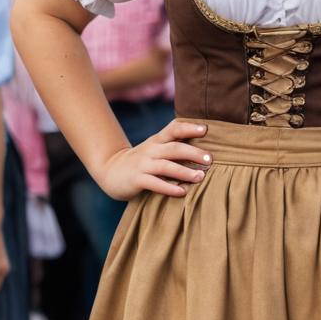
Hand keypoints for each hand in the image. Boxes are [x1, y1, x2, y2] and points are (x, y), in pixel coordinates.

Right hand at [97, 119, 211, 199]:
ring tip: (200, 177)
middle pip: (174, 148)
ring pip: (166, 166)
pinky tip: (182, 192)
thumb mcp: (156, 149)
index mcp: (157, 140)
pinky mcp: (136, 179)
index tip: (206, 129)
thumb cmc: (143, 161)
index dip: (189, 127)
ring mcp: (143, 164)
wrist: (111, 171)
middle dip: (193, 153)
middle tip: (210, 159)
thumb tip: (205, 150)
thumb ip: (175, 147)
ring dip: (184, 171)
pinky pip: (154, 183)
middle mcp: (151, 150)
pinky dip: (169, 188)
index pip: (173, 128)